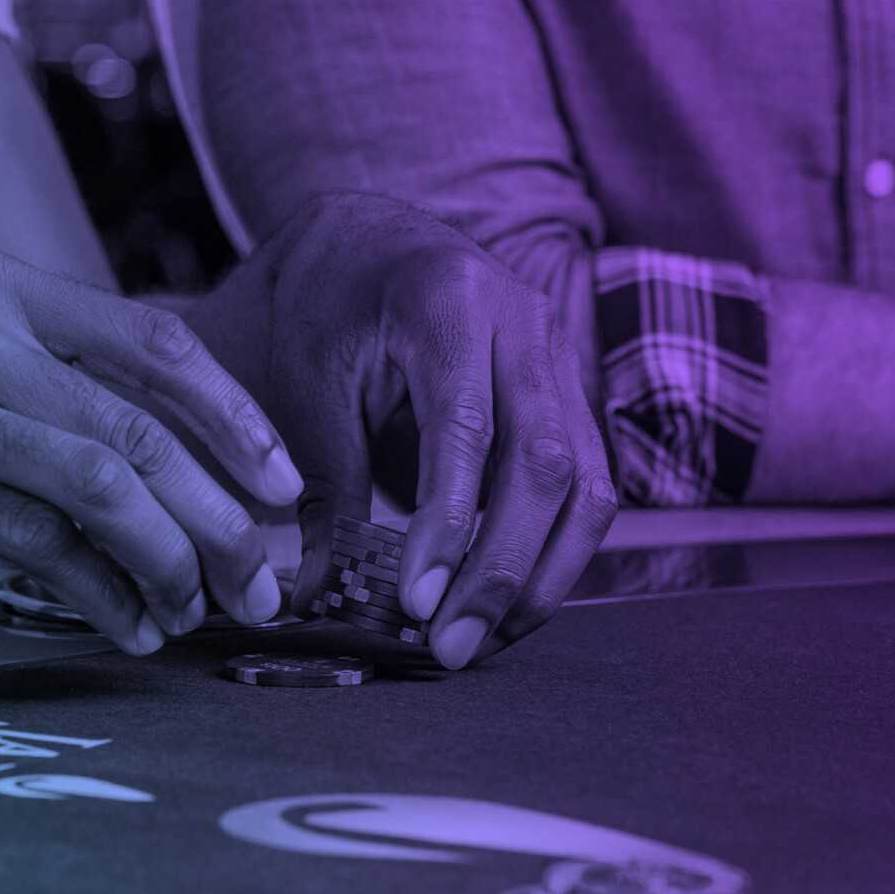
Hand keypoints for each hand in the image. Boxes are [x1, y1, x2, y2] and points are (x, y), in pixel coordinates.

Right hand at [0, 249, 299, 653]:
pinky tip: (127, 627)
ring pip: (98, 490)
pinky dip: (99, 596)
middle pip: (137, 429)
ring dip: (169, 564)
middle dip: (220, 516)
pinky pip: (35, 550)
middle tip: (265, 580)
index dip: (232, 418)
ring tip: (197, 614)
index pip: (151, 342)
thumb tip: (155, 464)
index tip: (284, 485)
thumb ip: (35, 384)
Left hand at [185, 193, 616, 667]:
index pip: (466, 428)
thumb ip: (323, 482)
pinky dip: (550, 560)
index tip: (417, 601)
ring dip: (540, 579)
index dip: (450, 523)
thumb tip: (316, 595)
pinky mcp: (571, 404)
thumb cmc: (329, 308)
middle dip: (502, 570)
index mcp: (450, 301)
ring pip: (588, 488)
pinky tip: (502, 611)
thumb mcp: (307, 381)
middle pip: (546, 464)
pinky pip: (585, 494)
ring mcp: (563, 364)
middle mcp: (528, 324)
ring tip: (479, 644)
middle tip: (450, 647)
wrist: (370, 245)